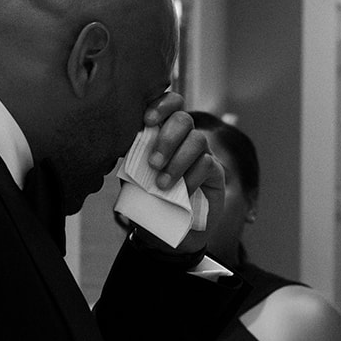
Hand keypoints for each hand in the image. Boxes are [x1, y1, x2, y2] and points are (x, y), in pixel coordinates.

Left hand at [139, 99, 224, 257]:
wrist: (167, 235)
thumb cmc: (148, 203)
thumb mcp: (133, 182)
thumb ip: (132, 162)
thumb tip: (124, 145)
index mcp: (163, 134)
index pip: (169, 104)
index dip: (161, 105)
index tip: (147, 121)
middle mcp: (184, 139)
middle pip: (183, 119)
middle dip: (167, 138)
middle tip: (153, 163)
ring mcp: (202, 155)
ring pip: (197, 140)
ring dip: (178, 161)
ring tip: (163, 184)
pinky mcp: (216, 173)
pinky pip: (207, 164)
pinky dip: (191, 177)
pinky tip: (182, 193)